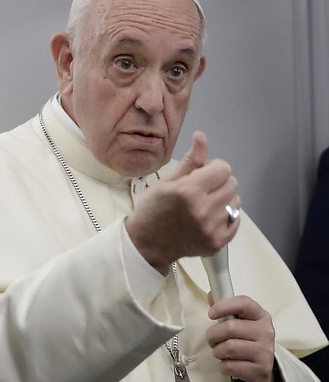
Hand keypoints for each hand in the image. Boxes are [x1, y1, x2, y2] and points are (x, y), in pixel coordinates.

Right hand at [125, 131, 240, 274]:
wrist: (146, 245)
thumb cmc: (152, 210)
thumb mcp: (165, 182)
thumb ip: (190, 160)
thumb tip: (201, 136)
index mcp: (188, 191)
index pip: (223, 168)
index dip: (212, 168)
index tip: (199, 175)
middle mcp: (203, 210)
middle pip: (232, 183)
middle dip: (219, 182)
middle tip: (201, 190)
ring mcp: (211, 229)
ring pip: (236, 202)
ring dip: (223, 200)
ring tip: (204, 206)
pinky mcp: (217, 243)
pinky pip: (235, 221)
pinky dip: (226, 217)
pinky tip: (208, 219)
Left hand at [206, 295, 276, 381]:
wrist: (262, 368)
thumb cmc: (246, 339)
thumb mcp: (240, 321)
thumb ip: (225, 308)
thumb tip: (211, 295)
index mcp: (260, 316)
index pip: (243, 303)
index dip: (223, 306)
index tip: (211, 313)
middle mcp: (266, 332)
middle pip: (230, 327)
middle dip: (213, 334)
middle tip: (211, 338)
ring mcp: (265, 352)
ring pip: (229, 348)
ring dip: (217, 351)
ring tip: (219, 351)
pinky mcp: (261, 370)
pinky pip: (231, 366)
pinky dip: (223, 366)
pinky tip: (228, 363)